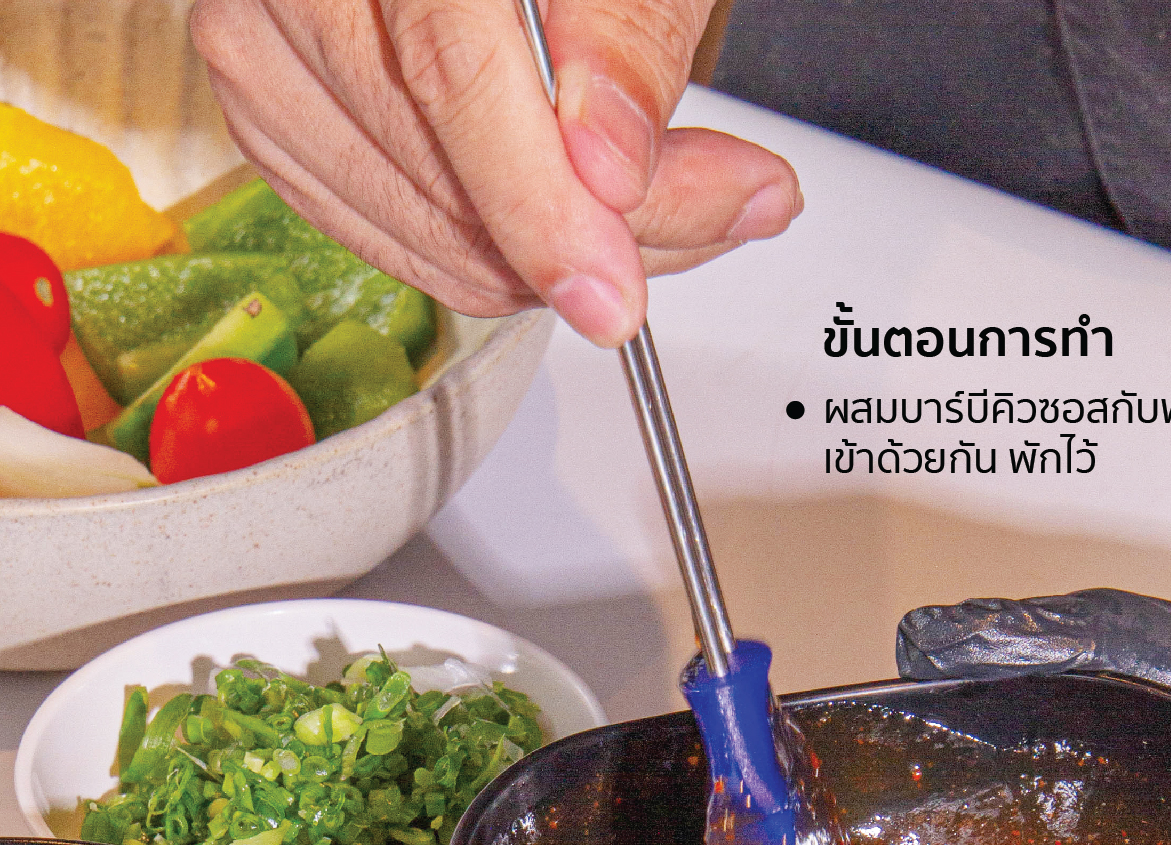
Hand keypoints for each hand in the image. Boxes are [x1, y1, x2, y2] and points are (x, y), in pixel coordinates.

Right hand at [189, 0, 802, 345]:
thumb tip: (613, 172)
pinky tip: (565, 215)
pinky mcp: (269, 106)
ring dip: (549, 257)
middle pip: (437, 170)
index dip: (542, 207)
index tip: (618, 295)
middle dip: (589, 236)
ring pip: (415, 227)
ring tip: (659, 202)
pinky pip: (384, 234)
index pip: (451, 77)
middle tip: (723, 206)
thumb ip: (629, 36)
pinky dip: (485, 251)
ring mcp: (260, 41)